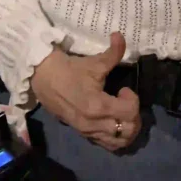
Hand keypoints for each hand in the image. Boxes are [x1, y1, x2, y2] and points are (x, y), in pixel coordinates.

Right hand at [30, 33, 140, 151]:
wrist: (46, 80)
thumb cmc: (71, 70)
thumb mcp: (94, 61)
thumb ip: (114, 51)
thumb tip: (121, 36)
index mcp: (98, 106)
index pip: (130, 112)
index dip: (133, 99)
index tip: (124, 88)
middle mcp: (94, 124)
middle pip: (128, 131)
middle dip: (134, 115)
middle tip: (126, 101)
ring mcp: (88, 132)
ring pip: (119, 143)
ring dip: (127, 129)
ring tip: (123, 113)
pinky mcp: (83, 135)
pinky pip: (106, 145)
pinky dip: (116, 137)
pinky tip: (113, 121)